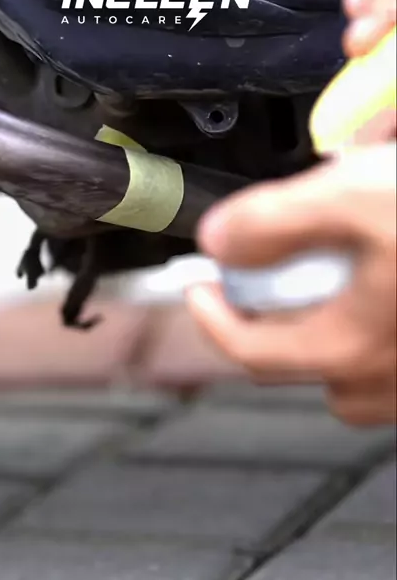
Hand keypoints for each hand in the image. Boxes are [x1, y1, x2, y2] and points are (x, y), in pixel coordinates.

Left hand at [186, 144, 396, 424]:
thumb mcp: (360, 197)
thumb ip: (275, 222)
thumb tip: (219, 241)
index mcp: (348, 347)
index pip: (247, 349)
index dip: (213, 314)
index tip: (203, 285)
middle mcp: (384, 381)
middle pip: (300, 357)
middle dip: (282, 311)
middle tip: (291, 263)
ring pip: (352, 362)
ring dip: (339, 320)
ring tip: (358, 267)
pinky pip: (394, 358)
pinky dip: (382, 322)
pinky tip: (395, 276)